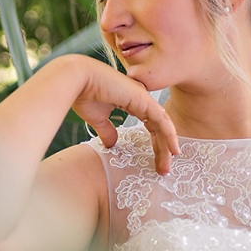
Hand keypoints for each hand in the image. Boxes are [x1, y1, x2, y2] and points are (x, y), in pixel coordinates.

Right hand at [61, 56, 180, 173]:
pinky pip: (162, 121)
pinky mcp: (144, 100)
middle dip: (162, 149)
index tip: (156, 161)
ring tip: (167, 167)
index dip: (155, 143)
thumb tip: (111, 144)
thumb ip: (107, 130)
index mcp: (132, 101)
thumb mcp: (98, 118)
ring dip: (167, 147)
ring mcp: (144, 98)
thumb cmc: (84, 94)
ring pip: (163, 126)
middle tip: (163, 170)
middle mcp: (141, 99)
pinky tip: (173, 150)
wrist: (76, 80)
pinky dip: (170, 136)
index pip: (150, 125)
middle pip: (159, 128)